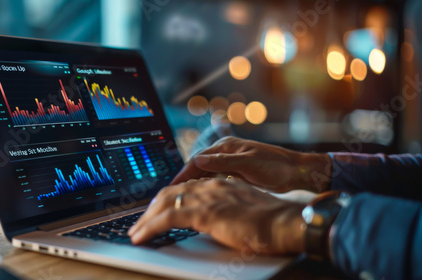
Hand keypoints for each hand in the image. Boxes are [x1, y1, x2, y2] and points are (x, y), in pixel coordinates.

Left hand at [128, 178, 305, 254]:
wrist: (285, 222)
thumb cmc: (271, 221)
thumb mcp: (244, 210)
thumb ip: (227, 209)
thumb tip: (217, 219)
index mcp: (220, 184)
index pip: (185, 188)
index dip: (167, 199)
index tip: (157, 210)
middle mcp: (210, 186)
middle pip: (171, 193)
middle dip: (151, 208)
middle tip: (141, 222)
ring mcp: (207, 197)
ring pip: (164, 203)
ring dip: (146, 219)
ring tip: (136, 232)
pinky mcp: (205, 212)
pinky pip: (167, 218)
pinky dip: (150, 227)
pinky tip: (141, 236)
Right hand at [171, 136, 330, 192]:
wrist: (297, 172)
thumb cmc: (277, 166)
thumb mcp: (250, 164)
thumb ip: (223, 162)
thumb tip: (198, 161)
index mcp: (226, 146)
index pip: (197, 160)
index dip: (182, 174)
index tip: (171, 187)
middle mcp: (225, 152)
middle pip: (198, 167)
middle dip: (184, 180)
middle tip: (171, 196)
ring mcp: (230, 161)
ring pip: (205, 174)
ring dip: (194, 184)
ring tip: (182, 198)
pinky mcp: (236, 171)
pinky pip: (215, 179)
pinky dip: (206, 186)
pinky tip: (202, 197)